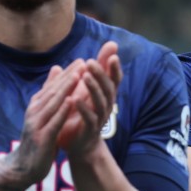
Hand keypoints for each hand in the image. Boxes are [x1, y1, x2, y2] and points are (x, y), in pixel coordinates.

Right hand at [12, 61, 83, 182]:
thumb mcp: (43, 116)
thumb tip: (56, 70)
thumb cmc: (38, 139)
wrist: (23, 167)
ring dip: (65, 89)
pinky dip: (62, 110)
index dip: (67, 73)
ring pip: (53, 103)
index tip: (82, 61)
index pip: (53, 86)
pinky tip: (71, 101)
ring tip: (78, 76)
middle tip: (83, 63)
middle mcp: (35, 112)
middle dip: (68, 76)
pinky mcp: (41, 137)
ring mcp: (36, 124)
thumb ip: (50, 95)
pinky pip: (53, 121)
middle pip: (53, 91)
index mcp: (37, 106)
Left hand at [60, 41, 122, 156]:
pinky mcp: (90, 129)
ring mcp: (100, 117)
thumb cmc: (85, 113)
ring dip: (93, 88)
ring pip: (100, 101)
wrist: (81, 145)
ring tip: (85, 76)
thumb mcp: (91, 89)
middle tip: (91, 62)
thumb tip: (109, 45)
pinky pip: (89, 118)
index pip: (114, 78)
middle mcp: (106, 105)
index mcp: (105, 95)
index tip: (113, 53)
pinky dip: (83, 108)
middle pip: (108, 87)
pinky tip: (76, 98)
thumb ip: (96, 69)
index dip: (114, 67)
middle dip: (101, 74)